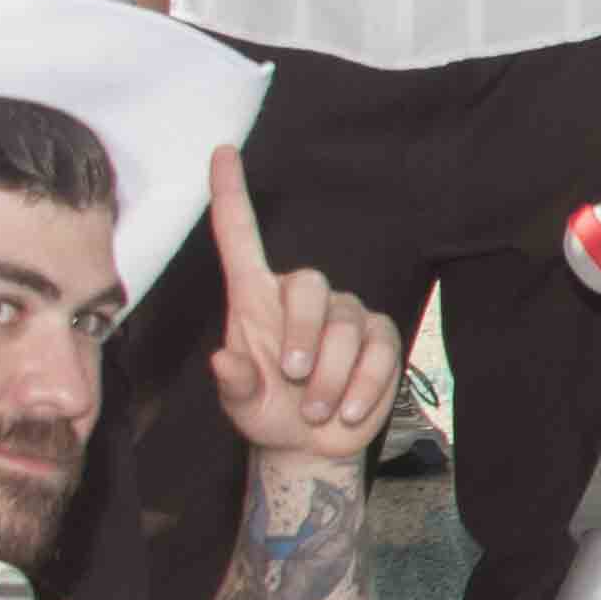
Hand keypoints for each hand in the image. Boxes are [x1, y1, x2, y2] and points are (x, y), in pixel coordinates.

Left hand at [201, 149, 403, 473]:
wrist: (312, 447)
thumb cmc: (268, 413)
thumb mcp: (242, 405)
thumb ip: (234, 382)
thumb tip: (223, 359)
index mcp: (255, 299)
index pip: (241, 237)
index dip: (230, 195)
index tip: (221, 153)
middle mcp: (299, 298)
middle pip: (307, 283)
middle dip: (302, 334)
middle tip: (292, 377)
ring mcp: (344, 315)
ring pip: (345, 326)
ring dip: (329, 377)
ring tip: (314, 409)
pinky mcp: (379, 338)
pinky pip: (379, 349)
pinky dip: (363, 386)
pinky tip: (347, 410)